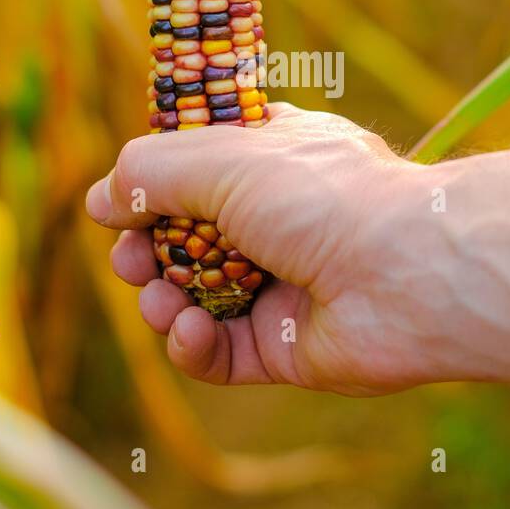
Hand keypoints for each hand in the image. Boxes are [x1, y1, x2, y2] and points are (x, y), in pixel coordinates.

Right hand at [85, 104, 431, 394]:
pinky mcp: (282, 347)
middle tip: (127, 258)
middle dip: (142, 249)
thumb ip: (152, 172)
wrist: (410, 275)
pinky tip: (188, 331)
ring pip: (192, 297)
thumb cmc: (327, 197)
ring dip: (161, 298)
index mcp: (273, 157)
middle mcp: (275, 219)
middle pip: (182, 237)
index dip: (155, 179)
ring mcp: (279, 285)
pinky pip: (217, 352)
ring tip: (159, 297)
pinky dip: (192, 345)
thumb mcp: (225, 158)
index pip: (198, 163)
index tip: (123, 193)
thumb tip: (99, 201)